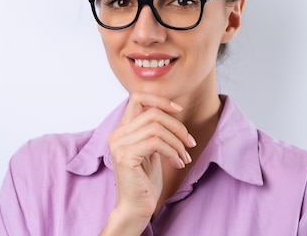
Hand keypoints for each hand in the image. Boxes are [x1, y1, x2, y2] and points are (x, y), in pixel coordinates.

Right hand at [99, 93, 196, 235]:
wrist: (136, 208)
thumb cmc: (145, 180)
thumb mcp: (151, 149)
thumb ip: (153, 130)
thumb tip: (171, 110)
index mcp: (121, 130)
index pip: (137, 98)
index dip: (159, 99)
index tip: (178, 110)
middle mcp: (116, 134)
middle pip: (152, 113)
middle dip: (177, 126)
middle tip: (189, 143)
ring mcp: (119, 145)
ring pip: (156, 128)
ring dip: (177, 142)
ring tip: (185, 157)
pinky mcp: (125, 156)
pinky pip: (156, 143)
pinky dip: (173, 152)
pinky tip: (178, 164)